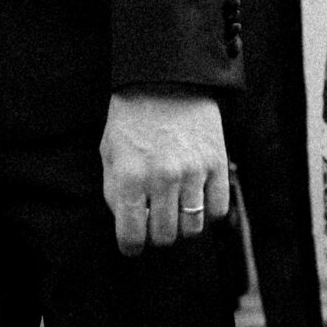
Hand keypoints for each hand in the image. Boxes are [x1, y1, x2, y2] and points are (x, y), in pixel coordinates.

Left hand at [101, 90, 229, 256]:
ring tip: (174, 209)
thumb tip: (127, 224)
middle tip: (153, 221)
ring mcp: (193, 172)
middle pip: (164, 236)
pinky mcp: (217, 164)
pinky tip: (196, 198)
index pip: (131, 235)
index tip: (132, 245)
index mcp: (130, 176)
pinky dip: (207, 211)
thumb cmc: (132, 118)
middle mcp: (162, 179)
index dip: (131, 247)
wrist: (165, 80)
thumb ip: (114, 191)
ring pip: (192, 228)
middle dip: (155, 234)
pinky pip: (217, 210)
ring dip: (181, 224)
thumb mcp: (109, 152)